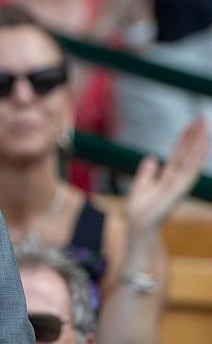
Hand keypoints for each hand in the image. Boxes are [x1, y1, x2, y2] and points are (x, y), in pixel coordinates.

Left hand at [125, 117, 208, 241]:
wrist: (138, 226)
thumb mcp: (140, 186)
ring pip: (191, 159)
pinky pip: (189, 172)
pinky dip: (197, 159)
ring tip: (205, 127)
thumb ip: (146, 173)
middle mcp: (176, 178)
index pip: (178, 153)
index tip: (190, 124)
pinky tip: (204, 146)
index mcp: (167, 176)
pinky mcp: (178, 191)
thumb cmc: (139, 210)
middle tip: (203, 117)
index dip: (184, 139)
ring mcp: (179, 184)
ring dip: (198, 143)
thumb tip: (152, 158)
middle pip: (187, 153)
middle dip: (194, 136)